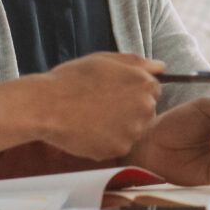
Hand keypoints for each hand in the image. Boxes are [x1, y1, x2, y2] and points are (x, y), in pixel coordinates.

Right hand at [3, 51, 161, 159]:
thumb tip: (161, 67)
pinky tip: (89, 130)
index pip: (153, 90)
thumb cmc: (73, 78)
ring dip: (120, 127)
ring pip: (133, 130)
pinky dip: (107, 141)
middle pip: (146, 111)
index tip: (114, 91)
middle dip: (130, 109)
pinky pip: (118, 145)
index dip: (133, 90)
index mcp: (144, 84)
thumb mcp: (106, 60)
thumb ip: (138, 62)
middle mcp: (145, 108)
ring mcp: (133, 131)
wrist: (47, 106)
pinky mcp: (119, 149)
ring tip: (93, 117)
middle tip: (102, 105)